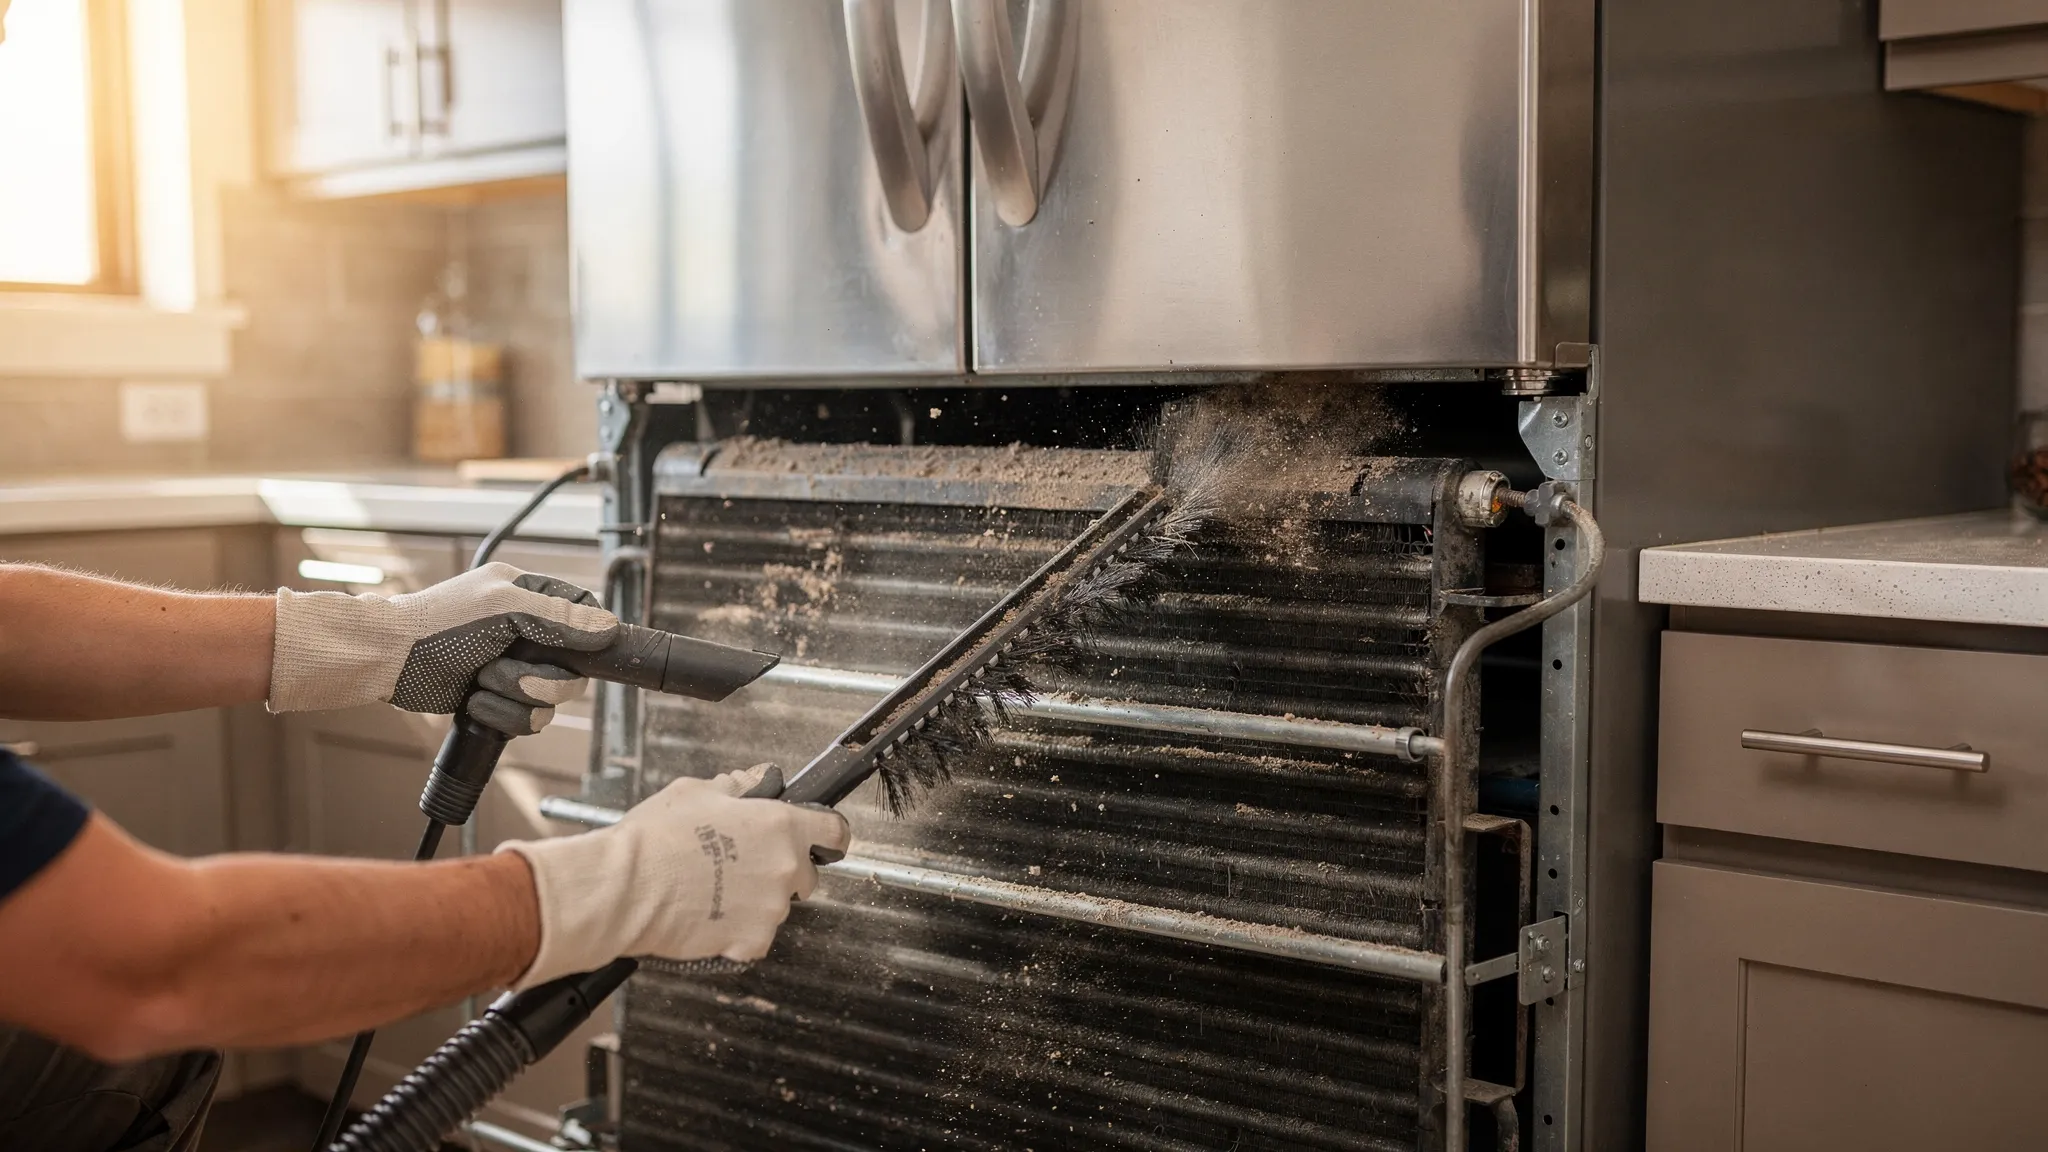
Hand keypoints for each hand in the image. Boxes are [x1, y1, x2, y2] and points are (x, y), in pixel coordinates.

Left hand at [269, 562, 619, 735]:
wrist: (389, 660)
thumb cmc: (436, 624)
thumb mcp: (501, 608)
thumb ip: (557, 615)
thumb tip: (608, 625)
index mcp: (530, 597)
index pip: (584, 614)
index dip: (592, 637)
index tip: (589, 653)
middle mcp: (527, 633)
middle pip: (574, 670)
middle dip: (544, 680)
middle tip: (513, 675)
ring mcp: (515, 668)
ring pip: (551, 699)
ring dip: (516, 697)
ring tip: (482, 682)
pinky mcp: (499, 699)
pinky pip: (527, 719)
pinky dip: (501, 714)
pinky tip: (474, 700)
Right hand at [497, 765, 851, 987]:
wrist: (625, 888)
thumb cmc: (656, 838)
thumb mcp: (698, 791)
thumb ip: (739, 786)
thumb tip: (758, 780)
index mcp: (781, 826)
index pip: (834, 830)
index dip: (828, 832)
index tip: (822, 837)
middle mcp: (785, 868)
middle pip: (806, 873)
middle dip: (783, 869)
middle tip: (743, 864)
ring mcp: (771, 909)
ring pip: (777, 906)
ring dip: (757, 899)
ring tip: (713, 890)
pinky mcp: (750, 942)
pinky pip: (755, 937)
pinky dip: (738, 931)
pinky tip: (709, 915)